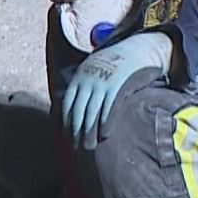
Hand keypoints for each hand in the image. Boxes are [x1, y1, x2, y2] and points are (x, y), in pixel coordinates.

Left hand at [61, 32, 173, 149]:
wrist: (130, 50)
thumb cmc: (108, 67)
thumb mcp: (90, 73)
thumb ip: (81, 89)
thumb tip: (69, 110)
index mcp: (78, 79)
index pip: (68, 104)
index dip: (66, 122)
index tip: (66, 136)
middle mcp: (87, 82)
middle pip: (78, 111)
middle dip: (76, 130)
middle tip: (76, 147)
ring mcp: (102, 84)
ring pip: (92, 111)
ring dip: (89, 131)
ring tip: (89, 146)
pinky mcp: (117, 86)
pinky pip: (109, 107)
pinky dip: (105, 122)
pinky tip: (104, 134)